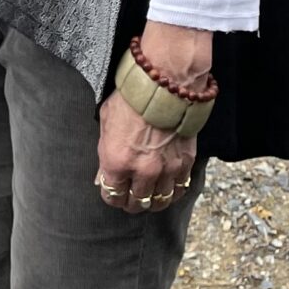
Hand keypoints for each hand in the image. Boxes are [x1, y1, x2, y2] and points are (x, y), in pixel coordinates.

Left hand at [95, 91, 196, 213]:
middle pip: (137, 203)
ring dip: (153, 200)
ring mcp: (166, 170)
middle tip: (131, 196)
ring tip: (150, 194)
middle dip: (131, 202)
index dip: (112, 195)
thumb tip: (103, 176)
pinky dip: (173, 191)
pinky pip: (180, 189)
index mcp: (116, 163)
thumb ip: (105, 154)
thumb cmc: (130, 99)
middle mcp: (142, 172)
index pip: (112, 196)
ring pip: (160, 201)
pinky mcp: (185, 162)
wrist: (162, 84)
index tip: (114, 191)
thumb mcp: (105, 123)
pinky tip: (168, 186)